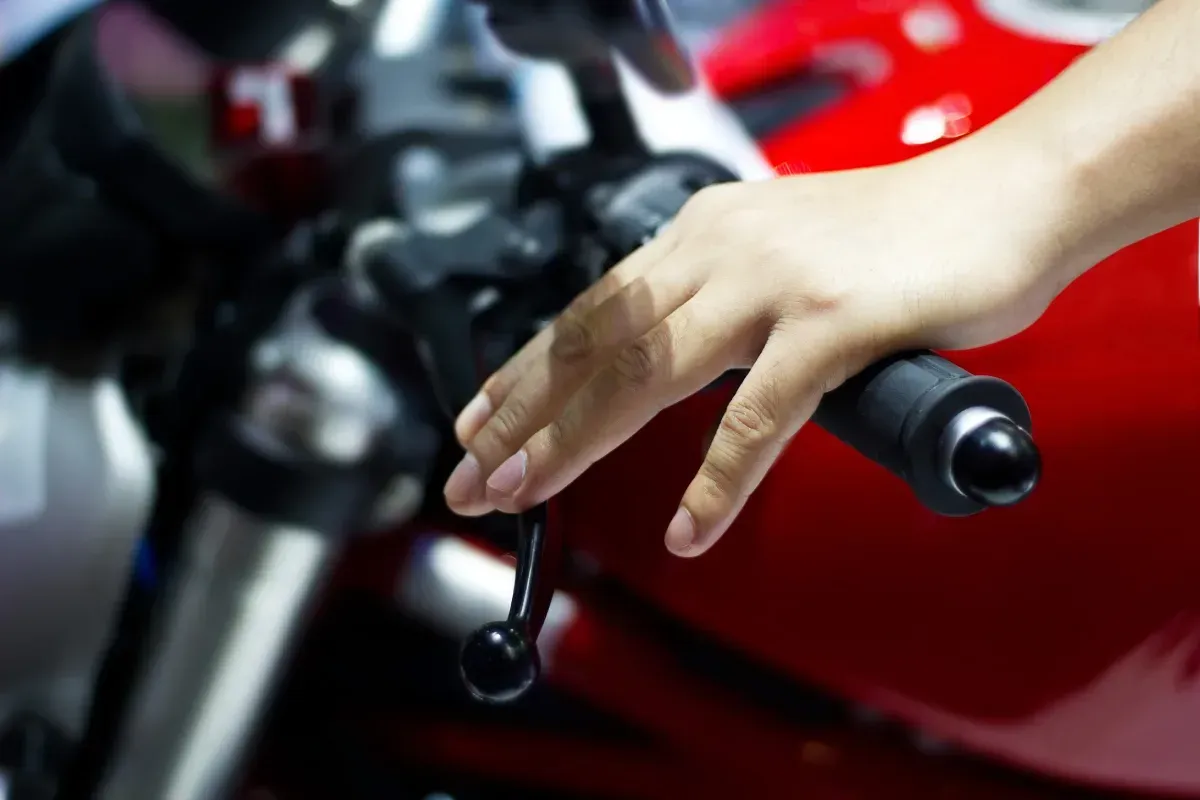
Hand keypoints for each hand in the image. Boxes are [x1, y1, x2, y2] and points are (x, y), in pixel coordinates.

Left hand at [442, 140, 1076, 556]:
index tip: (477, 421)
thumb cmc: (903, 235)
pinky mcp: (834, 321)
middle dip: (523, 416)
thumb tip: (668, 355)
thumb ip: (721, 294)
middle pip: (597, 342)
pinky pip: (757, 416)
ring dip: (576, 441)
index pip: (589, 306)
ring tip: (524, 496)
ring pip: (646, 371)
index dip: (524, 369)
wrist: (1009, 194)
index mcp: (703, 228)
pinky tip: (687, 529)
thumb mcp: (781, 249)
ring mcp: (775, 281)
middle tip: (471, 476)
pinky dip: (718, 482)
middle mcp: (722, 245)